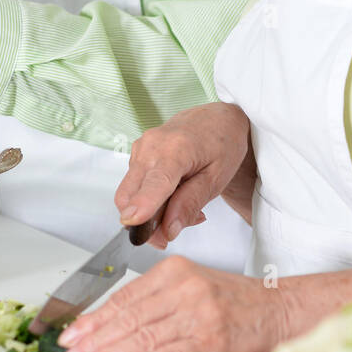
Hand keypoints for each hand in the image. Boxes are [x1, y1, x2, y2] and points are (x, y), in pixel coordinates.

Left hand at [58, 256, 285, 351]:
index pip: (124, 297)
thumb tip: (111, 328)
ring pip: (142, 335)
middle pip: (128, 316)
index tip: (71, 335)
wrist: (279, 310)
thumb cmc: (234, 304)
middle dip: (93, 340)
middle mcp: (183, 286)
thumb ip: (156, 303)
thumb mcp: (191, 289)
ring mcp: (197, 311)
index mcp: (174, 271)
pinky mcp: (211, 337)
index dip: (93, 318)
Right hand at [116, 103, 252, 248]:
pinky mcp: (137, 153)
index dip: (142, 205)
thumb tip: (169, 230)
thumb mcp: (217, 179)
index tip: (132, 222)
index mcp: (176, 149)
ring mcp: (140, 147)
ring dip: (149, 212)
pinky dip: (148, 199)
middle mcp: (151, 146)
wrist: (216, 118)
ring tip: (181, 206)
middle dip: (144, 223)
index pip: (155, 182)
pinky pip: (134, 186)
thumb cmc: (222, 143)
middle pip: (129, 195)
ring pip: (130, 195)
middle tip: (170, 233)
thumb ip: (191, 204)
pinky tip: (173, 195)